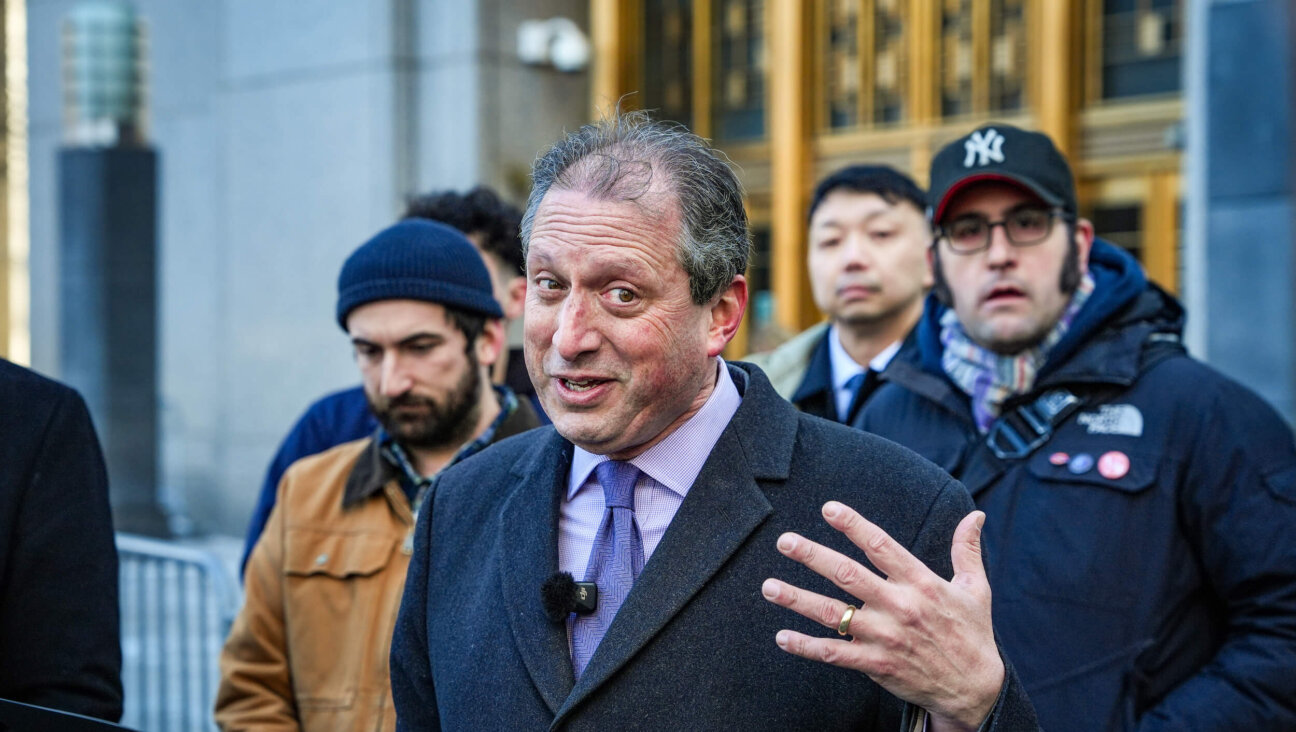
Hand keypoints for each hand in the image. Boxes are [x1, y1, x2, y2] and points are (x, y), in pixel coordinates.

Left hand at [761, 502, 1002, 731]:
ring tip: (768, 587)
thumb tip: (974, 515)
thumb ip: (966, 550)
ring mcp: (884, 637)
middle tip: (784, 541)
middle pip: (847, 575)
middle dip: (812, 556)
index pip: (881, 546)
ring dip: (797, 599)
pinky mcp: (876, 664)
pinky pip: (834, 654)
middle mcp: (899, 606)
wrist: (976, 689)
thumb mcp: (975, 588)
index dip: (854, 525)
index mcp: (920, 582)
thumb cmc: (972, 634)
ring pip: (832, 614)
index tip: (828, 508)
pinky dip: (805, 646)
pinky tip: (782, 637)